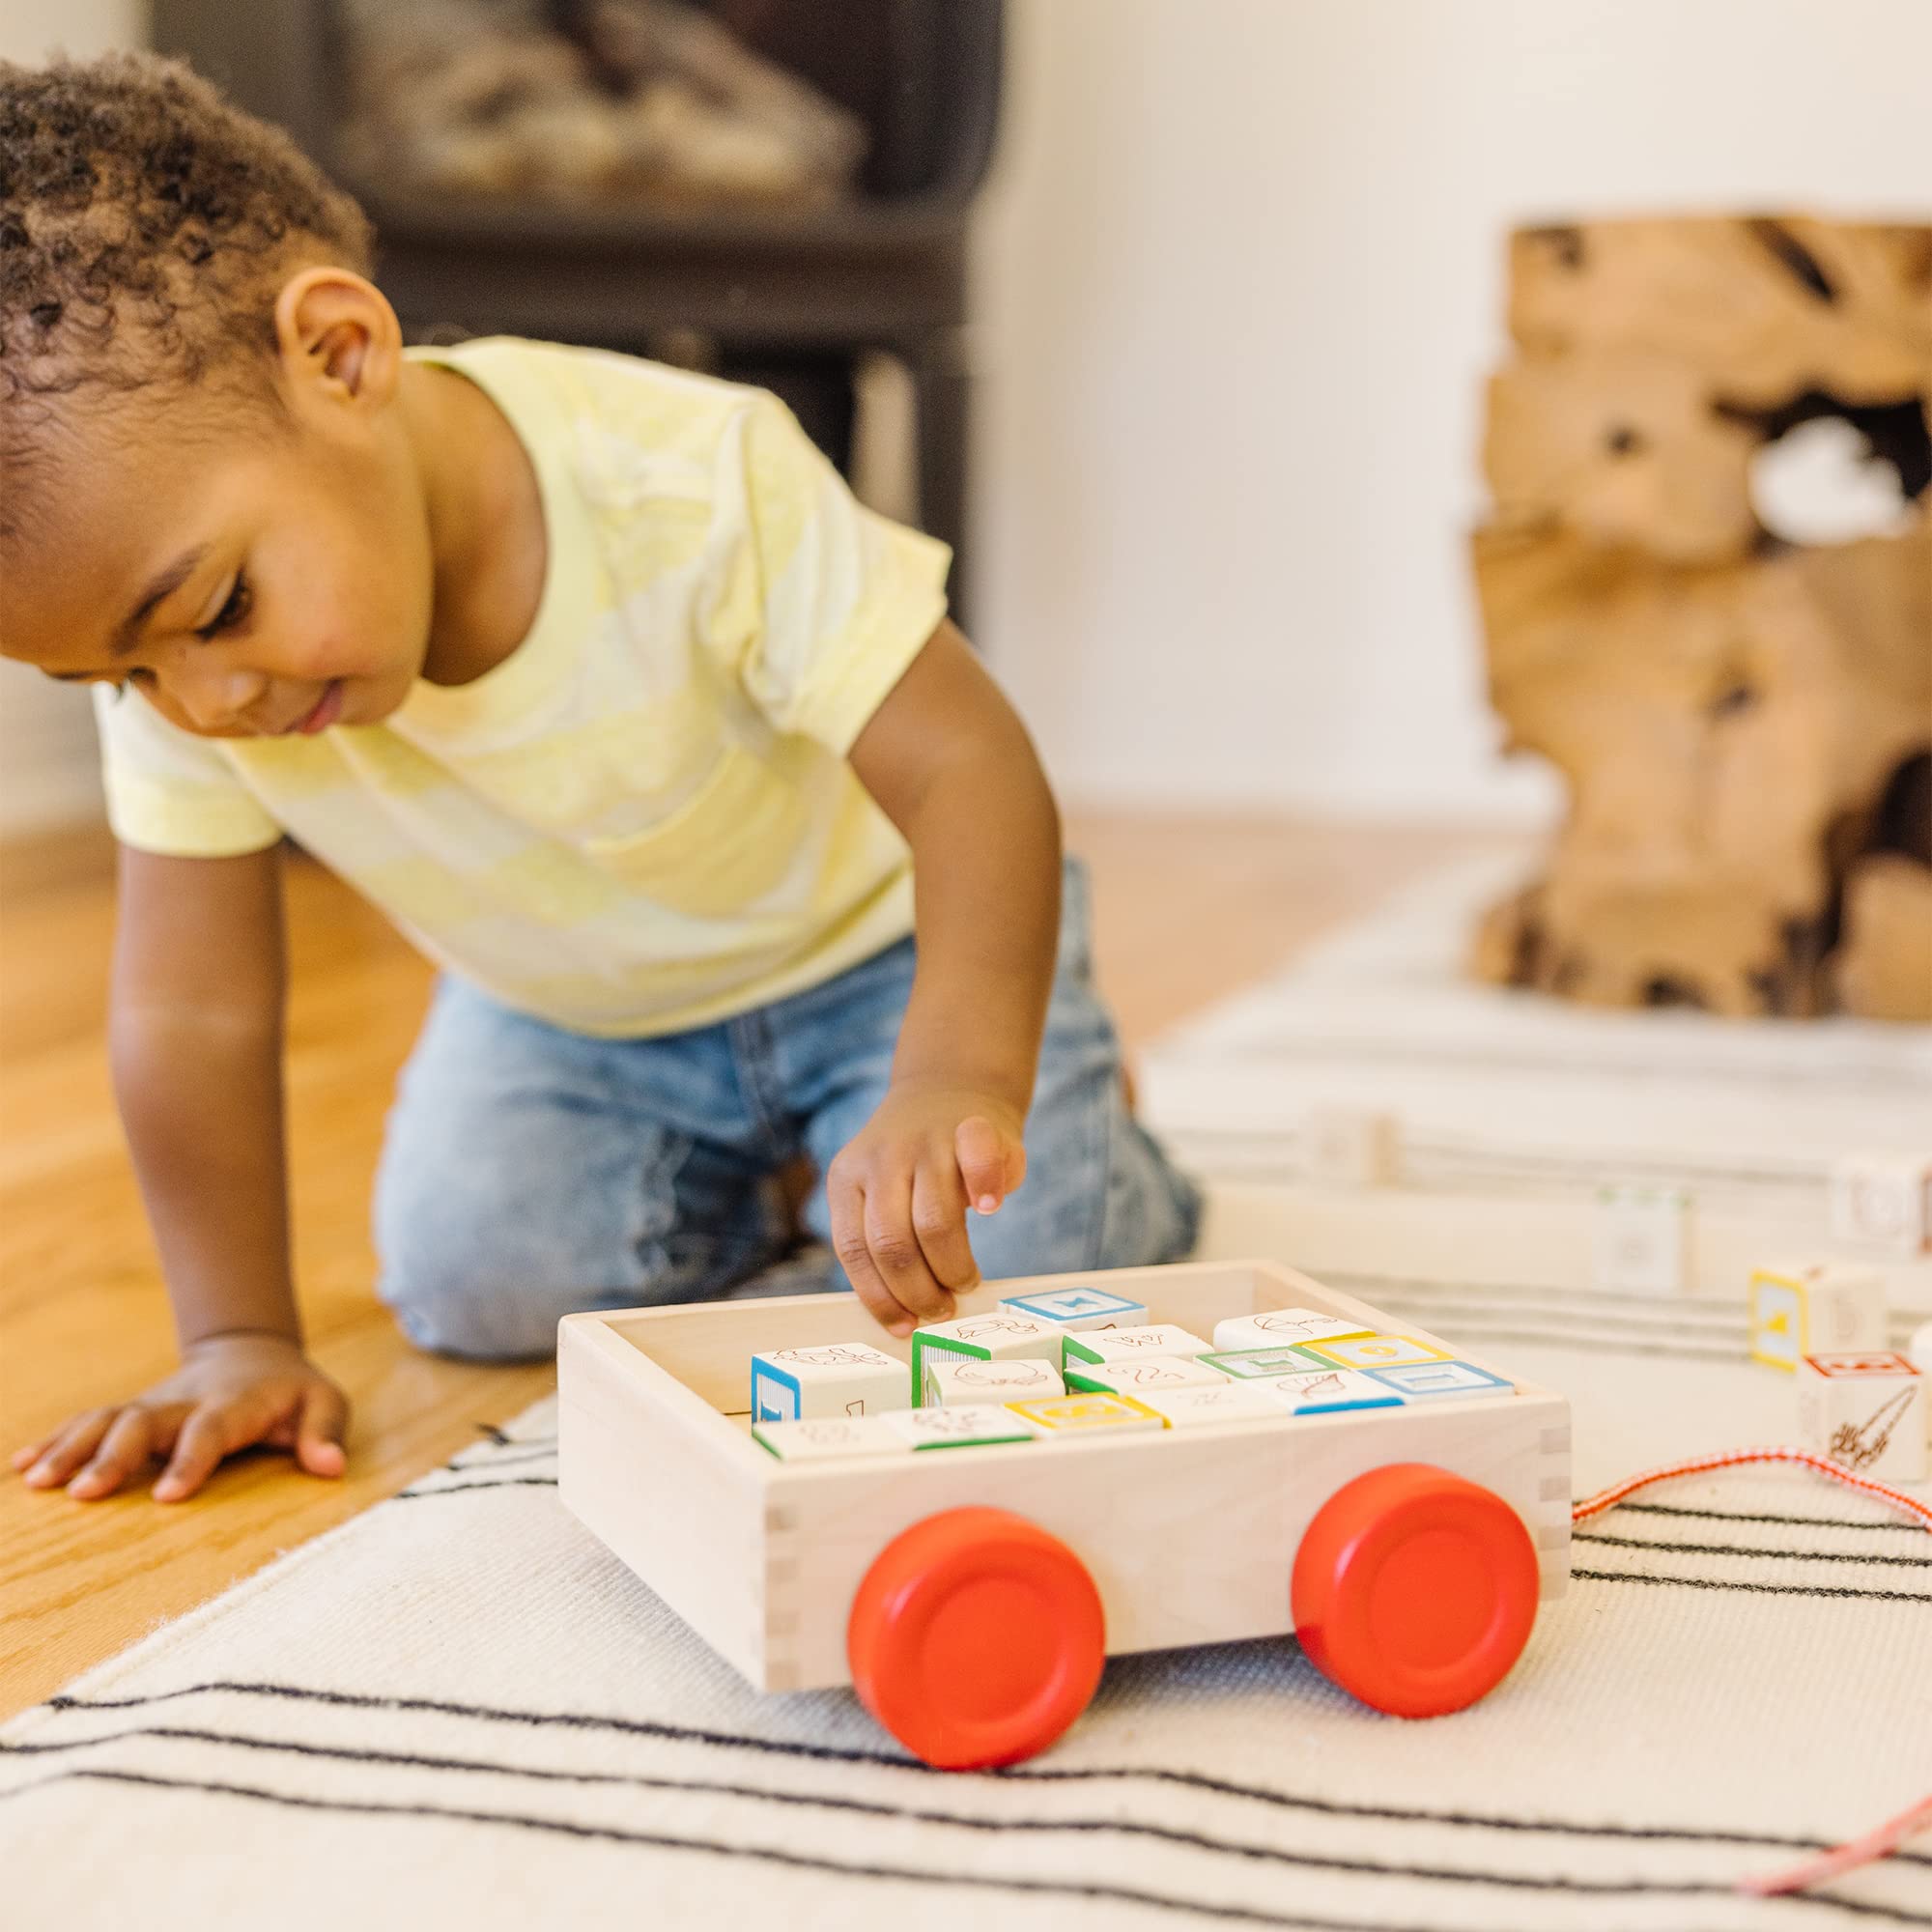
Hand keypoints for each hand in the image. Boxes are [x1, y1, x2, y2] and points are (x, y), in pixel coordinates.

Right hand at [10, 1332, 348, 1502]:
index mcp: (235, 1404)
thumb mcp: (324, 1402)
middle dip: (112, 1456)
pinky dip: (54, 1440)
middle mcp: (185, 1403)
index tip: (167, 1497)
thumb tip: (331, 1467)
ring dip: (71, 1447)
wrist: (252, 1353)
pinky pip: (88, 1422)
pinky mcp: (131, 1412)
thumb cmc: (292, 1392)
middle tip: (83, 1493)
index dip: (190, 1460)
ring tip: (35, 1481)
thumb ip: (327, 1432)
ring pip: (107, 1420)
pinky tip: (22, 1465)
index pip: (210, 1430)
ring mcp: (153, 1406)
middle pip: (143, 1423)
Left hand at [826, 1084, 1026, 1337]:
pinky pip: (978, 1163)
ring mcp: (927, 1140)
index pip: (853, 1249)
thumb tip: (905, 1316)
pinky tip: (991, 1211)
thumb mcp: (881, 1192)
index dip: (879, 1296)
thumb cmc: (916, 1165)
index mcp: (847, 1178)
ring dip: (953, 1267)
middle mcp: (881, 1158)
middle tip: (942, 1311)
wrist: (949, 1088)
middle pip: (892, 1243)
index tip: (904, 1326)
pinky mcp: (973, 1127)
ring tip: (966, 1282)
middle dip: (919, 1291)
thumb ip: (885, 1240)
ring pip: (934, 1221)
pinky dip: (987, 1192)